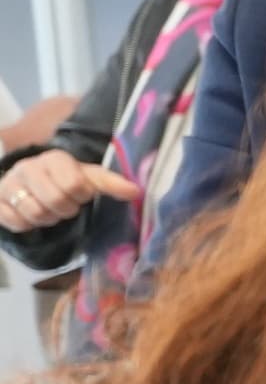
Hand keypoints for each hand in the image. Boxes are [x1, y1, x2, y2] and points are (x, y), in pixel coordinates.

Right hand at [0, 157, 135, 234]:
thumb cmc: (65, 180)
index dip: (82, 195)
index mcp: (55, 158)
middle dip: (66, 209)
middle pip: (55, 200)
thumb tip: (135, 191)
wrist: (29, 184)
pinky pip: (15, 222)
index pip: (75, 184)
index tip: (82, 194)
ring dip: (48, 218)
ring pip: (35, 212)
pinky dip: (28, 225)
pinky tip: (32, 215)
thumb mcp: (89, 178)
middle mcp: (28, 167)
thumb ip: (111, 183)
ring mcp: (9, 183)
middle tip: (67, 205)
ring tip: (50, 210)